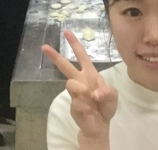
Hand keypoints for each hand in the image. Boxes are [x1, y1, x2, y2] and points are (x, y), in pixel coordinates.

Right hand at [42, 30, 117, 144]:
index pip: (81, 55)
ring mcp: (75, 93)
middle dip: (55, 56)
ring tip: (92, 97)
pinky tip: (90, 111)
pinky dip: (86, 106)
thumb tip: (96, 93)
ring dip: (82, 89)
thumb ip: (108, 91)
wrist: (100, 126)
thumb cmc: (106, 106)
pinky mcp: (73, 105)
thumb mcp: (113, 96)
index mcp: (90, 74)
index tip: (66, 32)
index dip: (75, 44)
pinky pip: (76, 102)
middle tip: (44, 47)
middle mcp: (80, 80)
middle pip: (65, 66)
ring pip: (70, 83)